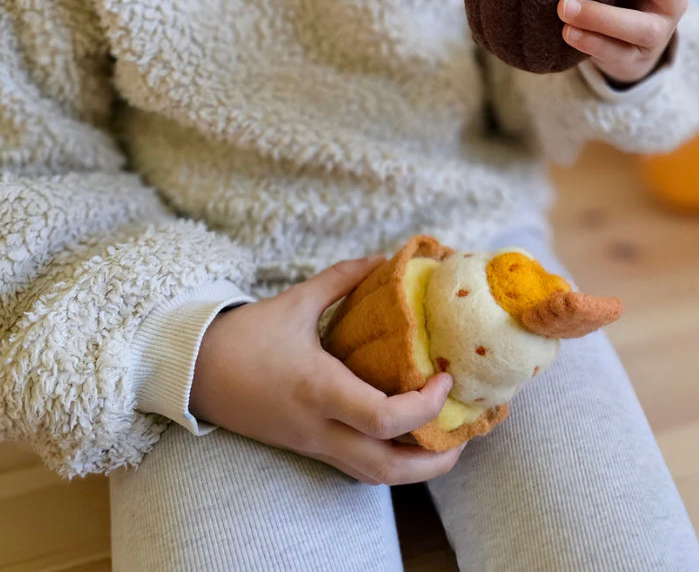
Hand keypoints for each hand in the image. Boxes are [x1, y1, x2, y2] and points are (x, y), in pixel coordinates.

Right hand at [190, 255, 463, 484]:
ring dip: (416, 468)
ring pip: (373, 477)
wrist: (195, 371)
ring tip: (447, 441)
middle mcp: (319, 427)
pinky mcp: (307, 448)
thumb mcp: (296, 300)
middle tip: (466, 432)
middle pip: (386, 468)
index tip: (446, 378)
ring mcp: (312, 444)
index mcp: (319, 389)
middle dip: (434, 460)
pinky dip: (390, 461)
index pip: (382, 418)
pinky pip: (356, 467)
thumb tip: (384, 258)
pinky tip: (409, 439)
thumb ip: (343, 278)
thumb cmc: (245, 334)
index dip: (424, 406)